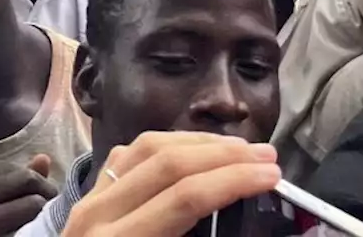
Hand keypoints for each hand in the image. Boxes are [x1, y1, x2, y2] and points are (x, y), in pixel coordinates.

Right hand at [0, 154, 57, 236]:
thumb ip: (19, 181)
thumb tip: (43, 158)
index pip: (27, 178)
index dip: (44, 187)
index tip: (46, 199)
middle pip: (35, 201)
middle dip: (48, 207)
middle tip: (46, 216)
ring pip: (38, 224)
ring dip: (45, 224)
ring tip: (40, 227)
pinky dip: (39, 235)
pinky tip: (35, 235)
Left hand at [61, 131, 280, 236]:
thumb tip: (238, 221)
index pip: (184, 198)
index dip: (233, 182)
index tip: (273, 177)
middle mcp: (99, 216)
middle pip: (167, 163)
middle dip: (224, 155)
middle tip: (267, 157)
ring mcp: (89, 200)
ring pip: (147, 147)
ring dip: (200, 143)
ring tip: (240, 149)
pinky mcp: (89, 195)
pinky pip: (130, 154)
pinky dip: (168, 144)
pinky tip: (196, 150)